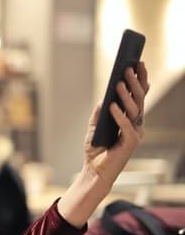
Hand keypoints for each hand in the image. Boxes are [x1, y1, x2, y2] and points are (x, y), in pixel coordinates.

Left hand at [83, 61, 149, 190]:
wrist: (94, 171)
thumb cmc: (95, 151)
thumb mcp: (94, 127)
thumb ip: (99, 114)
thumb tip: (103, 99)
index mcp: (130, 119)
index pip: (138, 96)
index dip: (140, 80)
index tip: (137, 63)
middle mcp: (136, 125)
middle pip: (139, 100)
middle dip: (135, 82)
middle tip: (129, 67)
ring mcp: (135, 134)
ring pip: (135, 110)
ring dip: (126, 96)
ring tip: (119, 83)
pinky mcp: (130, 144)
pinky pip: (127, 126)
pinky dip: (119, 116)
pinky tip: (111, 106)